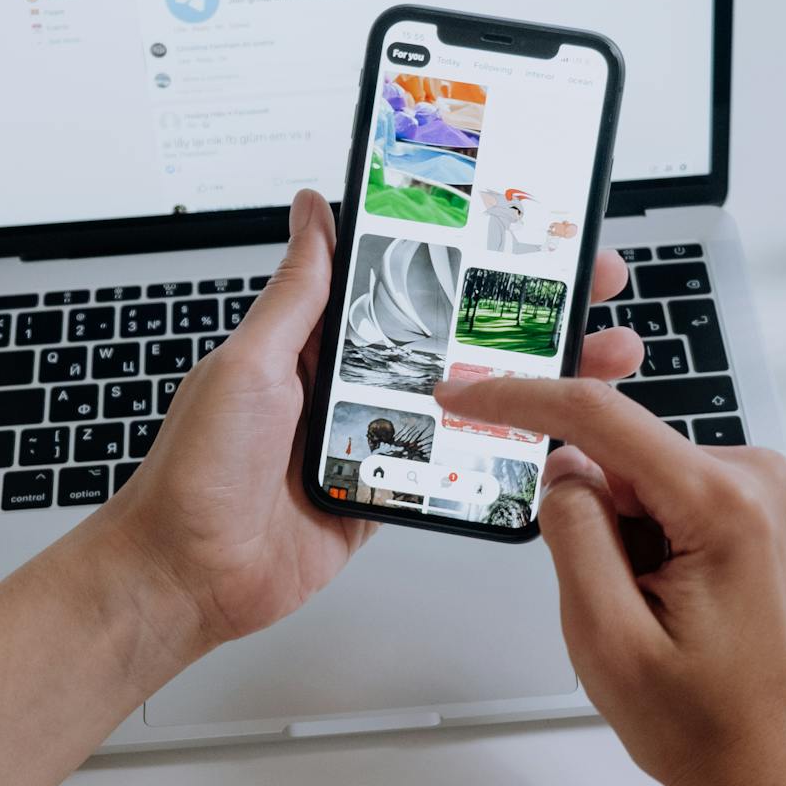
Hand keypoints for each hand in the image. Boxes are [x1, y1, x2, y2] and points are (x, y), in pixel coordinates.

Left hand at [89, 188, 643, 682]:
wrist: (187, 575)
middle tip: (592, 285)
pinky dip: (503, 452)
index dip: (468, 257)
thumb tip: (312, 210)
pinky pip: (454, 466)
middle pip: (457, 337)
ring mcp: (376, 438)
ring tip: (598, 358)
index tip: (524, 229)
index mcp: (320, 340)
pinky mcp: (388, 493)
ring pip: (471, 399)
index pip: (409, 281)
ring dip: (535, 381)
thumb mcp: (249, 363)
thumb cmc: (196, 469)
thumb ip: (296, 294)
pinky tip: (554, 433)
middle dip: (527, 313)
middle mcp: (353, 383)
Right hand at [429, 372, 785, 785]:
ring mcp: (767, 497)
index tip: (463, 393)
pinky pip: (673, 500)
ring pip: (644, 481)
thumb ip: (573, 535)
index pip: (601, 417)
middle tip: (617, 606)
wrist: (772, 777)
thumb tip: (563, 468)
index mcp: (724, 504)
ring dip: (626, 539)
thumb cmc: (706, 727)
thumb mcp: (605, 637)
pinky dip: (651, 544)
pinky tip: (673, 606)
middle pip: (624, 457)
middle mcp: (759, 482)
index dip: (521, 398)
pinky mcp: (761, 515)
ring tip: (655, 618)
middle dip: (595, 518)